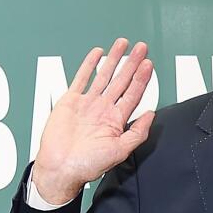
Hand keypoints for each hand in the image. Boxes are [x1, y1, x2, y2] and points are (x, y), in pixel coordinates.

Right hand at [32, 38, 155, 204]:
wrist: (60, 168)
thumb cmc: (87, 165)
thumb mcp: (120, 151)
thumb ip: (138, 132)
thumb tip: (152, 115)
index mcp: (116, 120)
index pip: (133, 93)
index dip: (142, 78)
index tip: (149, 64)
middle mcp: (103, 109)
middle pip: (122, 80)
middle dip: (132, 63)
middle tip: (141, 48)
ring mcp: (88, 103)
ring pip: (104, 75)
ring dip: (114, 59)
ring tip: (123, 44)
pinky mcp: (70, 101)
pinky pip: (81, 78)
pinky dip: (89, 65)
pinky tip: (97, 54)